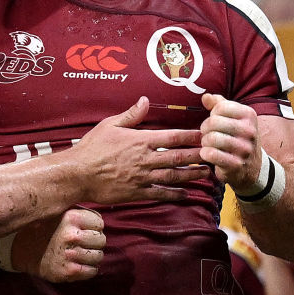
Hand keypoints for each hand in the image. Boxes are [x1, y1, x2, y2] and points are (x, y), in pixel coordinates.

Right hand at [12, 207, 105, 281]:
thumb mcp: (60, 212)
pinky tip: (79, 263)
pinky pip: (92, 271)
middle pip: (101, 240)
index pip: (99, 223)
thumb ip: (81, 212)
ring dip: (92, 256)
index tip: (85, 230)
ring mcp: (70, 254)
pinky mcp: (69, 271)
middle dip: (94, 242)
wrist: (22, 249)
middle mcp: (71, 235)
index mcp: (71, 217)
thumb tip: (100, 220)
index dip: (93, 227)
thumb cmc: (46, 228)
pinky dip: (89, 269)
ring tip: (81, 253)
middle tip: (83, 243)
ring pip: (99, 256)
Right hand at [72, 96, 209, 204]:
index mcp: (141, 140)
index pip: (172, 137)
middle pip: (178, 157)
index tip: (205, 134)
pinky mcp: (137, 192)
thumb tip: (145, 101)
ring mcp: (142, 177)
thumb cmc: (91, 148)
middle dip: (199, 155)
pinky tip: (185, 193)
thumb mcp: (109, 125)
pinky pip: (160, 193)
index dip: (191, 136)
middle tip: (215, 153)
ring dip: (192, 174)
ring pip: (174, 176)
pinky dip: (174, 193)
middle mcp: (145, 159)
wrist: (78, 174)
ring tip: (207, 173)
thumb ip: (130, 115)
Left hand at [200, 93, 262, 191]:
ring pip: (211, 138)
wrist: (253, 166)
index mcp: (249, 115)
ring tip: (208, 144)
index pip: (221, 106)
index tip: (214, 121)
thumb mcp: (233, 118)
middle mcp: (250, 131)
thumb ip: (219, 104)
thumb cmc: (238, 137)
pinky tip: (208, 154)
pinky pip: (212, 154)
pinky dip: (205, 154)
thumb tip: (206, 96)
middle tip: (208, 134)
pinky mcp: (236, 165)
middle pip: (214, 122)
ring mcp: (245, 149)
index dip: (212, 114)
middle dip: (205, 128)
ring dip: (205, 142)